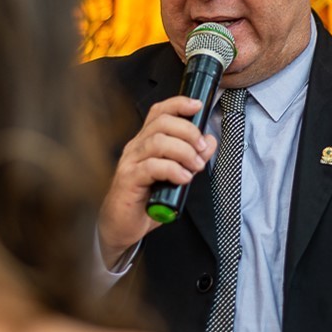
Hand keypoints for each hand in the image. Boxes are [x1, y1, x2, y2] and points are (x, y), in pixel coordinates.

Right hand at [96, 96, 217, 268]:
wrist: (122, 226)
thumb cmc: (146, 201)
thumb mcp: (176, 176)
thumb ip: (192, 158)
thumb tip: (209, 141)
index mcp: (146, 142)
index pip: (159, 112)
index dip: (178, 104)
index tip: (197, 106)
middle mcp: (136, 148)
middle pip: (162, 123)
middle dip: (188, 131)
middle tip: (201, 149)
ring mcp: (130, 162)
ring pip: (157, 142)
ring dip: (183, 151)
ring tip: (195, 166)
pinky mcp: (128, 180)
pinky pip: (152, 166)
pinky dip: (172, 170)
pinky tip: (183, 178)